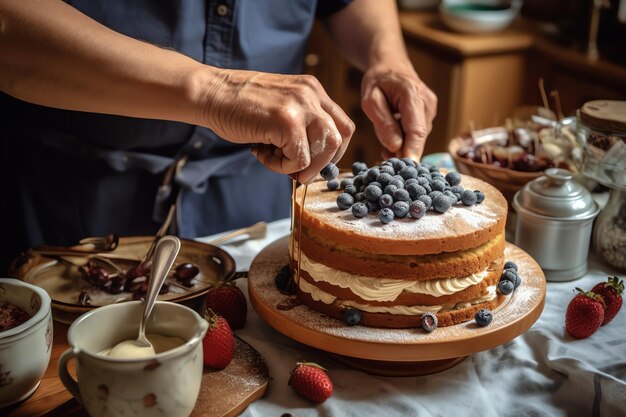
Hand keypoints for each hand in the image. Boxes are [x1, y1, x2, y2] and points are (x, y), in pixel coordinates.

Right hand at [199, 69, 354, 183]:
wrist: (210, 93)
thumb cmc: (239, 106)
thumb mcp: (280, 106)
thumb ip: (302, 123)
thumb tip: (316, 160)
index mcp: (313, 90)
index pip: (343, 126)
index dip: (333, 151)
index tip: (313, 162)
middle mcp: (312, 94)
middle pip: (340, 138)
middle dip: (321, 163)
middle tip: (296, 169)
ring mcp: (301, 105)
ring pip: (325, 150)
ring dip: (303, 166)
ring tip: (275, 159)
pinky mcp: (287, 120)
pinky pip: (299, 159)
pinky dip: (281, 166)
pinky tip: (261, 153)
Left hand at [361, 63, 436, 160]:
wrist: (391, 65)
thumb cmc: (378, 81)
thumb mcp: (371, 100)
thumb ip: (383, 124)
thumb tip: (396, 146)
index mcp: (412, 94)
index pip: (416, 129)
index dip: (412, 151)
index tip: (406, 168)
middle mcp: (427, 102)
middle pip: (419, 136)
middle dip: (403, 151)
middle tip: (384, 158)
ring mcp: (431, 108)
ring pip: (418, 136)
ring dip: (402, 145)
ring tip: (384, 144)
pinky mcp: (429, 114)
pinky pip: (417, 133)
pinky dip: (405, 139)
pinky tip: (393, 140)